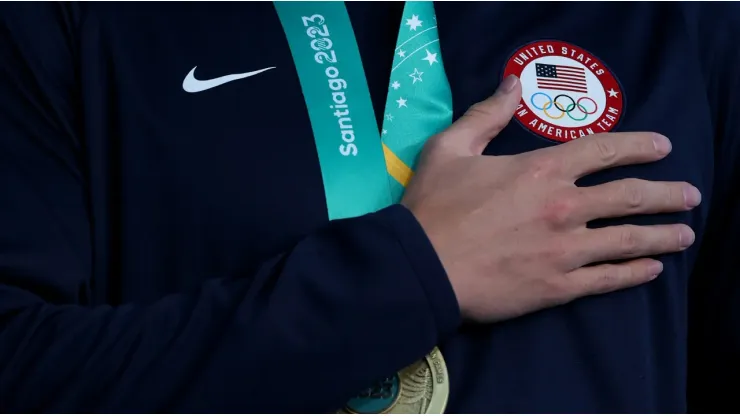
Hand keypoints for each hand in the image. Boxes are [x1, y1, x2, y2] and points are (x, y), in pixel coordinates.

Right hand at [402, 75, 699, 321]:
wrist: (421, 268)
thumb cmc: (433, 207)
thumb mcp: (450, 148)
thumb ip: (486, 115)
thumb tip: (513, 85)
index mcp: (541, 170)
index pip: (604, 150)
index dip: (639, 145)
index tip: (663, 147)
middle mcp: (564, 207)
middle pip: (630, 197)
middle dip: (667, 194)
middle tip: (689, 195)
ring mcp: (565, 250)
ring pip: (628, 240)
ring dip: (662, 236)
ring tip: (684, 235)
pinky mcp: (558, 286)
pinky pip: (607, 280)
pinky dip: (635, 274)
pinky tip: (652, 271)